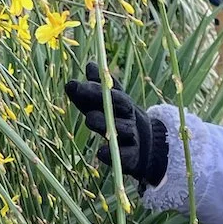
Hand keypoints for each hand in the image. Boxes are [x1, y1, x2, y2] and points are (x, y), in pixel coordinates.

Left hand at [65, 63, 169, 187]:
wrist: (150, 150)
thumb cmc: (123, 123)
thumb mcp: (112, 106)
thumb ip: (100, 89)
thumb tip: (91, 64)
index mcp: (123, 104)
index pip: (109, 92)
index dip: (93, 87)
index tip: (73, 84)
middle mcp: (128, 118)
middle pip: (118, 105)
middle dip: (100, 98)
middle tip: (81, 90)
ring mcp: (132, 138)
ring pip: (121, 129)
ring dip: (105, 123)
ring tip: (90, 119)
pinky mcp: (133, 159)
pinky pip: (125, 156)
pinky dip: (113, 155)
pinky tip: (100, 153)